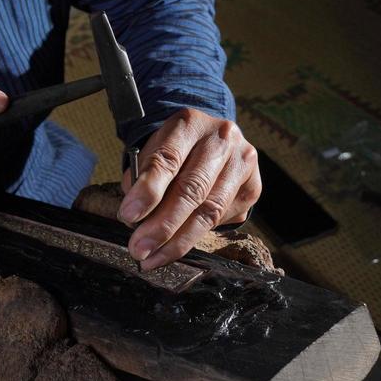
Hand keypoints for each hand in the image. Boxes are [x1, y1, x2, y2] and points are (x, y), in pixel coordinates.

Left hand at [116, 108, 260, 270]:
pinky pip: (223, 219)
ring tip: (153, 257)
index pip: (168, 158)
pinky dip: (197, 237)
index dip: (148, 190)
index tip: (128, 216)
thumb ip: (143, 177)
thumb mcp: (154, 149)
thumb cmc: (176, 148)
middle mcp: (222, 139)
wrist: (212, 139)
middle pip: (192, 189)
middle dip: (162, 225)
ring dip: (179, 241)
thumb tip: (137, 217)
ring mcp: (243, 163)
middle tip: (139, 248)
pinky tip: (176, 247)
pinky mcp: (253, 188)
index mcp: (190, 123)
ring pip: (210, 211)